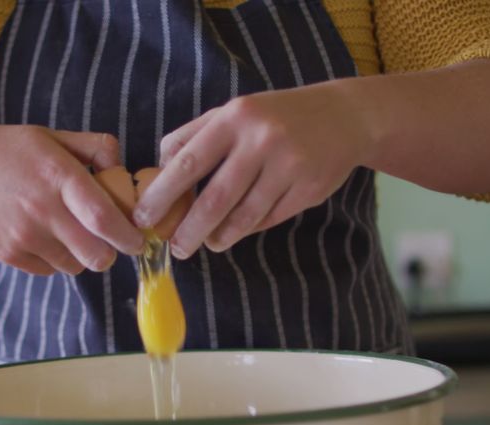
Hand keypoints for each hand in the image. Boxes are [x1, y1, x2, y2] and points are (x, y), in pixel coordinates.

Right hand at [0, 124, 144, 274]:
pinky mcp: (7, 253)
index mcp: (59, 174)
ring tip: (71, 235)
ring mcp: (23, 234)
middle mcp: (42, 208)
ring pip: (74, 266)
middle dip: (110, 254)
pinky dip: (55, 260)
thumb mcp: (50, 136)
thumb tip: (123, 169)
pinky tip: (44, 237)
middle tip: (109, 244)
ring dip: (81, 257)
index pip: (105, 219)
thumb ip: (93, 147)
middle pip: (96, 254)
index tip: (137, 240)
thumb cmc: (4, 149)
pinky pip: (48, 270)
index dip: (129, 237)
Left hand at [132, 81, 372, 258]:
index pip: (187, 162)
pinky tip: (238, 229)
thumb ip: (194, 137)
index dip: (162, 195)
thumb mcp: (234, 112)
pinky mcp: (308, 189)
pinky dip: (248, 229)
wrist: (345, 116)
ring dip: (220, 236)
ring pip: (243, 216)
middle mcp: (261, 141)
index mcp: (234, 118)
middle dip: (189, 230)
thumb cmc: (274, 116)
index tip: (144, 218)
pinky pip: (268, 219)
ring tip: (209, 242)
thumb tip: (158, 173)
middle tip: (176, 248)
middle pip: (214, 199)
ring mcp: (288, 166)